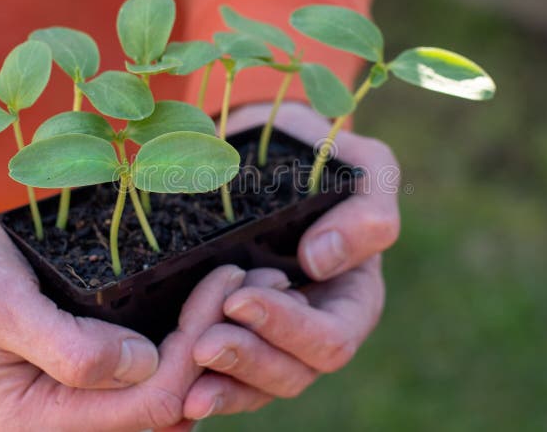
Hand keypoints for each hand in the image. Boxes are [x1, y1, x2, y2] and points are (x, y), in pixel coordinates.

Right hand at [0, 193, 246, 430]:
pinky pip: (145, 366)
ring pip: (161, 386)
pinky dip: (182, 334)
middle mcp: (59, 419)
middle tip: (256, 281)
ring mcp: (73, 396)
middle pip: (163, 401)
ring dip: (207, 340)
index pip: (142, 406)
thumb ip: (61, 345)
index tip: (226, 284)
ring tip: (246, 286)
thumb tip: (141, 365)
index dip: (194, 350)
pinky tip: (208, 297)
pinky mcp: (82, 367)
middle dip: (215, 343)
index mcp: (32, 419)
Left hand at [179, 102, 399, 418]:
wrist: (266, 152)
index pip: (332, 338)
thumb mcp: (364, 168)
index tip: (239, 299)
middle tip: (204, 342)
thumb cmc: (322, 158)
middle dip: (249, 360)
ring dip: (223, 383)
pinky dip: (205, 388)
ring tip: (186, 371)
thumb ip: (365, 212)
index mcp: (353, 296)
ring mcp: (274, 337)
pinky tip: (181, 395)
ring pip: (257, 387)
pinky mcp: (235, 335)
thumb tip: (319, 260)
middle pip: (293, 373)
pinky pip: (226, 381)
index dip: (289, 329)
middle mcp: (315, 325)